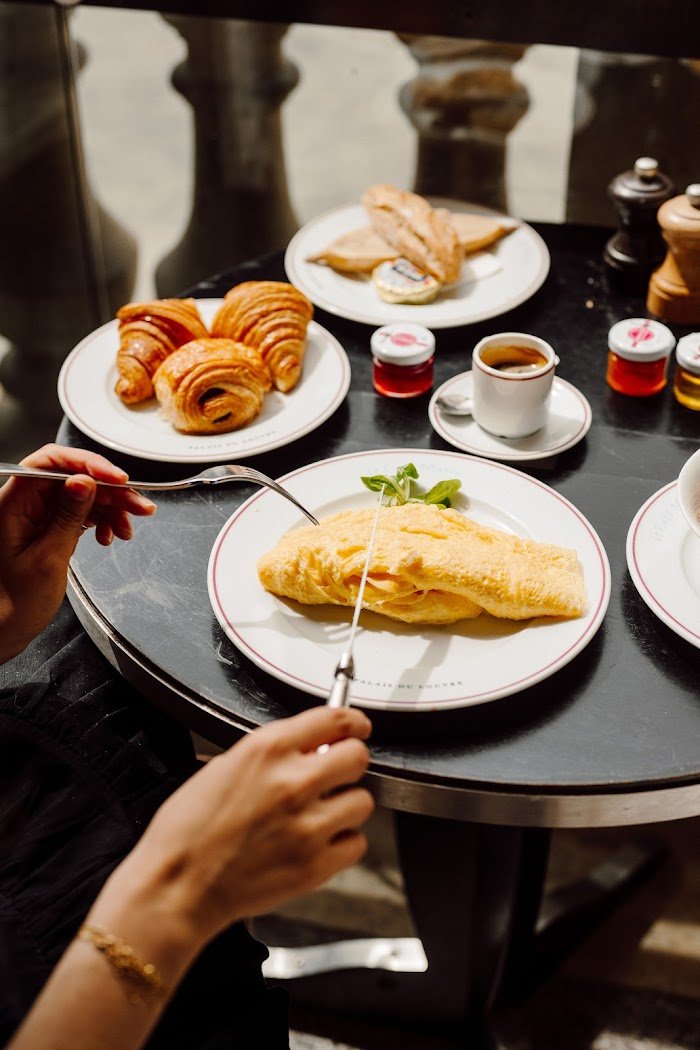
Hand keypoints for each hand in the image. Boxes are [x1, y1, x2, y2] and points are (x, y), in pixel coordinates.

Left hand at [0, 443, 155, 661]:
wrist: (4, 629)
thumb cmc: (13, 603)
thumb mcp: (47, 559)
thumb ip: (67, 517)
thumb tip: (84, 482)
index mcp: (12, 504)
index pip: (50, 463)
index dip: (86, 463)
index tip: (116, 478)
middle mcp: (24, 503)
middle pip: (73, 478)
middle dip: (109, 491)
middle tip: (139, 506)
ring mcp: (37, 514)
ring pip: (82, 495)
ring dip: (111, 508)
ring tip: (128, 529)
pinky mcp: (49, 526)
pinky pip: (81, 512)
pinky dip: (102, 521)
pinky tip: (110, 536)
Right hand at [97, 707, 374, 950]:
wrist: (176, 888)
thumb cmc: (187, 832)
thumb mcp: (223, 767)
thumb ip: (270, 754)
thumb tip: (308, 747)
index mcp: (267, 750)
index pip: (336, 719)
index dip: (353, 723)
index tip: (357, 728)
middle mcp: (293, 782)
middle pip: (358, 758)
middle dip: (348, 763)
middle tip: (336, 774)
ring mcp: (308, 825)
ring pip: (362, 802)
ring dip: (345, 806)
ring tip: (320, 814)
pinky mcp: (315, 865)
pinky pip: (356, 844)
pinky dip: (342, 844)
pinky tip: (318, 843)